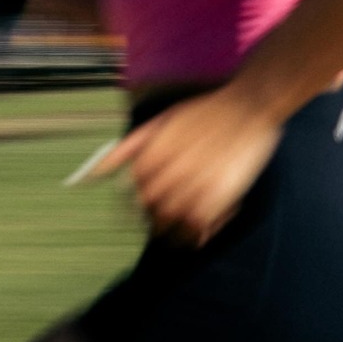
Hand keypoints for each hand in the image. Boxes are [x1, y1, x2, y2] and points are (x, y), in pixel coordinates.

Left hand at [81, 84, 282, 244]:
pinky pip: (197, 227)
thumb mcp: (160, 122)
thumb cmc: (204, 113)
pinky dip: (194, 234)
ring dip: (171, 229)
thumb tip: (95, 173)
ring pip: (170, 222)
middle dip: (152, 218)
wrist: (247, 107)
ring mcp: (193, 185)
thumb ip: (127, 148)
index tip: (141, 211)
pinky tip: (199, 232)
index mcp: (152, 155)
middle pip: (148, 210)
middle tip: (162, 220)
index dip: (134, 206)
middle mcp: (169, 172)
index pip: (132, 193)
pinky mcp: (218, 196)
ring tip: (179, 226)